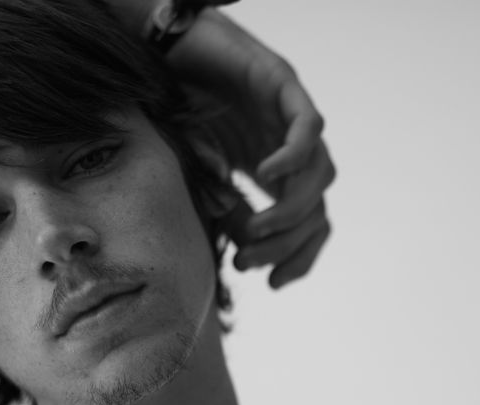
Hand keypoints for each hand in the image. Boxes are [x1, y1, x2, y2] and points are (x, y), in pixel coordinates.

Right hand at [169, 8, 335, 287]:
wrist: (159, 44)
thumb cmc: (174, 106)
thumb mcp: (196, 170)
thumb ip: (222, 204)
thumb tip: (243, 249)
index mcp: (274, 172)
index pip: (308, 224)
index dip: (298, 256)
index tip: (273, 284)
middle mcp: (290, 149)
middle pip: (316, 210)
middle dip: (288, 244)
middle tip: (251, 263)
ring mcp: (290, 118)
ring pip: (320, 177)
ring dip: (291, 213)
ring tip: (255, 230)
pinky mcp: (283, 84)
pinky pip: (307, 127)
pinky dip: (294, 156)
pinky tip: (267, 176)